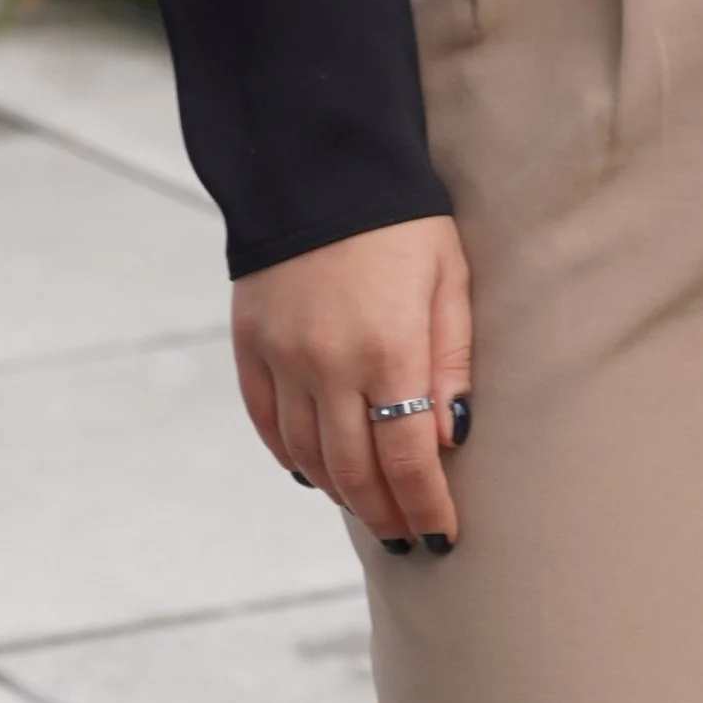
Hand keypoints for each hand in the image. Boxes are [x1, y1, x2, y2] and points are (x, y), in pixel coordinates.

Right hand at [232, 213, 472, 548]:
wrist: (319, 166)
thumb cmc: (403, 223)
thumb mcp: (449, 280)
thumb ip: (451, 362)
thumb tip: (451, 438)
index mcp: (389, 348)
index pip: (409, 458)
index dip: (426, 506)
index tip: (442, 534)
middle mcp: (330, 364)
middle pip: (355, 471)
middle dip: (385, 514)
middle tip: (407, 536)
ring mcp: (283, 357)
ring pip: (309, 455)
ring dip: (341, 493)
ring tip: (369, 509)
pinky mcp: (251, 345)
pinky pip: (268, 423)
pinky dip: (292, 456)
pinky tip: (315, 472)